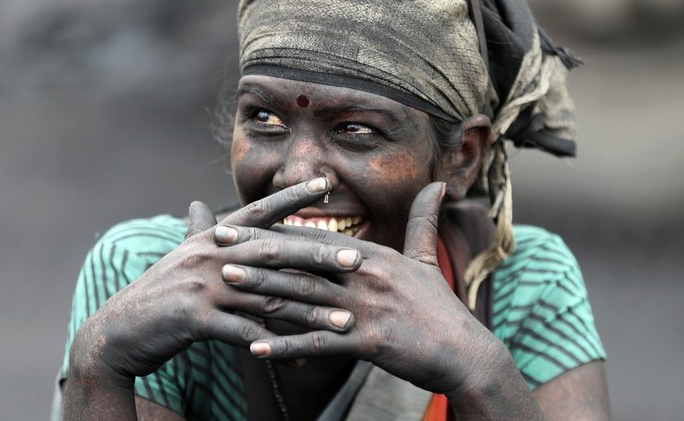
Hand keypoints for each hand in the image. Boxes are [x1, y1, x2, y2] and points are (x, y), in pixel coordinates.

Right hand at [69, 178, 357, 380]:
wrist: (120, 331)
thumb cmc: (161, 293)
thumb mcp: (182, 258)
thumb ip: (201, 234)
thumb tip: (199, 204)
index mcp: (212, 239)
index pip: (257, 211)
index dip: (291, 197)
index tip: (325, 183)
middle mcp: (211, 255)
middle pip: (275, 252)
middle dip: (319, 256)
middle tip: (357, 259)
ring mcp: (203, 286)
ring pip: (269, 297)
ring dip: (310, 312)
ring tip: (345, 321)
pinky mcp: (196, 319)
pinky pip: (246, 334)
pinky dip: (277, 349)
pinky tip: (304, 359)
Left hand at [215, 182, 497, 393]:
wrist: (464, 352)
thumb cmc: (440, 307)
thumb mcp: (429, 258)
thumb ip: (424, 220)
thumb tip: (439, 183)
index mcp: (374, 255)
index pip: (316, 238)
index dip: (276, 229)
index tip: (245, 222)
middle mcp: (366, 276)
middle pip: (302, 262)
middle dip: (257, 251)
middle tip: (218, 244)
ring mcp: (366, 309)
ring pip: (304, 297)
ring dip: (262, 291)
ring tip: (227, 284)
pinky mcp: (369, 342)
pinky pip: (319, 344)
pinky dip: (286, 347)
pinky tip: (256, 349)